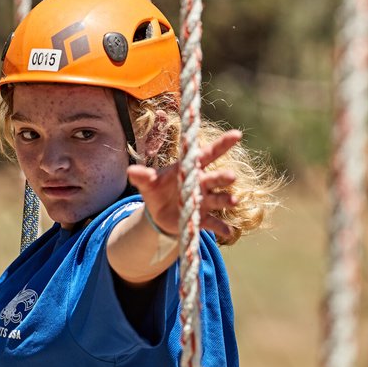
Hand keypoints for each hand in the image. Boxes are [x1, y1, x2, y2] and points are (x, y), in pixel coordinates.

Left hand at [126, 130, 242, 241]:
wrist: (158, 214)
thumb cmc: (157, 190)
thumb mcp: (148, 183)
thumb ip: (142, 176)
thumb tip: (131, 171)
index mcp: (190, 169)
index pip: (207, 154)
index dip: (222, 144)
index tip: (236, 135)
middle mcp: (202, 183)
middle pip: (214, 178)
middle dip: (223, 177)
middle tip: (231, 176)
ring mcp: (204, 201)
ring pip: (217, 199)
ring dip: (226, 200)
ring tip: (233, 201)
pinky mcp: (202, 218)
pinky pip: (213, 223)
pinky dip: (221, 227)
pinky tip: (229, 232)